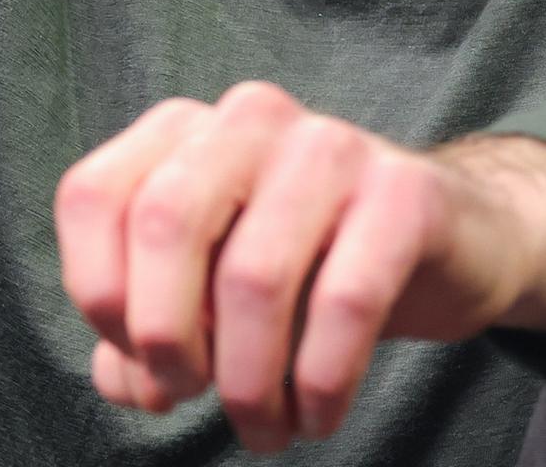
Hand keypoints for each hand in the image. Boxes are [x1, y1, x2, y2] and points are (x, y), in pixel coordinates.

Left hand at [54, 82, 545, 453]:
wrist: (452, 239)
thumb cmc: (309, 265)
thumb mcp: (214, 287)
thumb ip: (145, 330)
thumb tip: (125, 380)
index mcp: (187, 130)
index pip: (92, 195)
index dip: (97, 294)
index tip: (138, 359)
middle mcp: (250, 119)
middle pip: (164, 221)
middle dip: (165, 337)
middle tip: (192, 395)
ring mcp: (331, 145)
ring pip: (255, 275)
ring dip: (249, 385)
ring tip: (265, 428)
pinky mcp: (404, 191)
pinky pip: (346, 299)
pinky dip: (320, 382)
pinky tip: (319, 414)